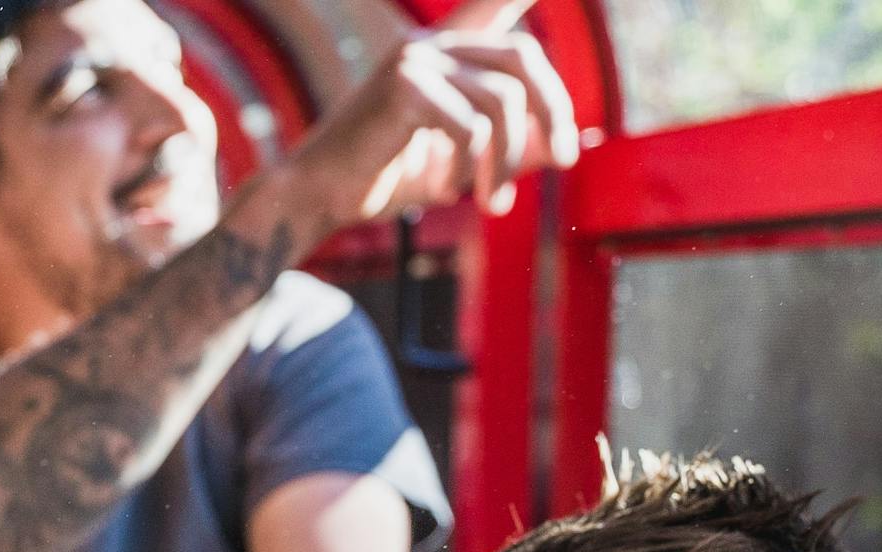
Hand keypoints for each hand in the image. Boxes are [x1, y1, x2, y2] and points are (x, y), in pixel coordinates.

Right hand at [271, 1, 581, 228]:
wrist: (317, 195)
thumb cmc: (385, 177)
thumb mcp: (460, 161)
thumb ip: (507, 147)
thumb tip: (562, 148)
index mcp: (446, 51)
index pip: (495, 2)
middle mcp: (432, 43)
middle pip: (523, 55)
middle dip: (554, 110)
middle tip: (564, 161)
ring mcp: (416, 60)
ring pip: (502, 100)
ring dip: (507, 160)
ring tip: (493, 202)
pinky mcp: (404, 87)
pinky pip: (468, 128)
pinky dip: (465, 169)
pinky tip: (445, 191)